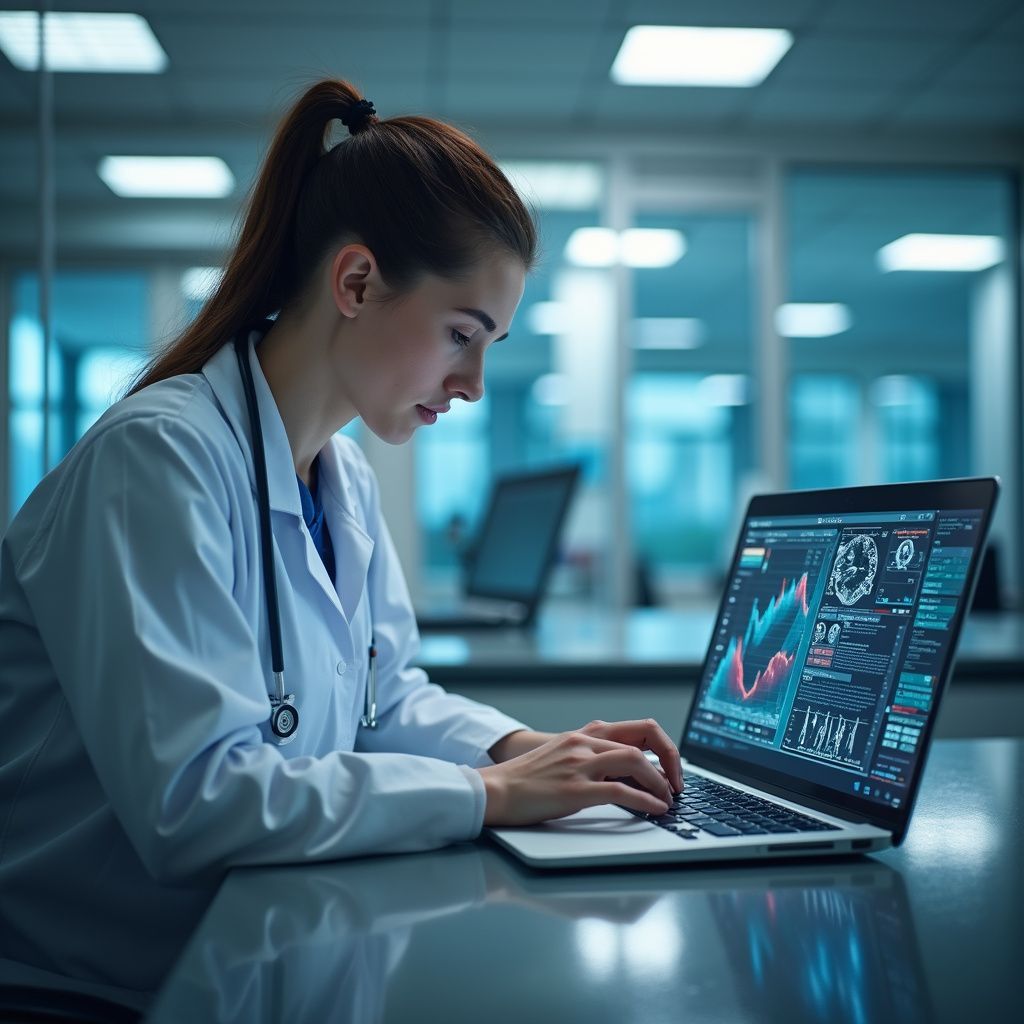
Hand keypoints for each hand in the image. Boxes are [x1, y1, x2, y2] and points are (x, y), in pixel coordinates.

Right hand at [477, 718, 682, 826]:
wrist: (496, 790)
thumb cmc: (529, 780)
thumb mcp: (565, 758)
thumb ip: (595, 759)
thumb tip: (631, 776)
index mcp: (585, 735)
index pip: (639, 729)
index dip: (664, 748)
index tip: (671, 770)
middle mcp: (585, 743)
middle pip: (644, 737)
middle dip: (671, 760)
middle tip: (677, 784)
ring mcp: (580, 764)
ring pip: (635, 762)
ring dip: (660, 783)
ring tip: (668, 800)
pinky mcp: (575, 790)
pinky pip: (620, 792)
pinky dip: (645, 801)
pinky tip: (655, 810)